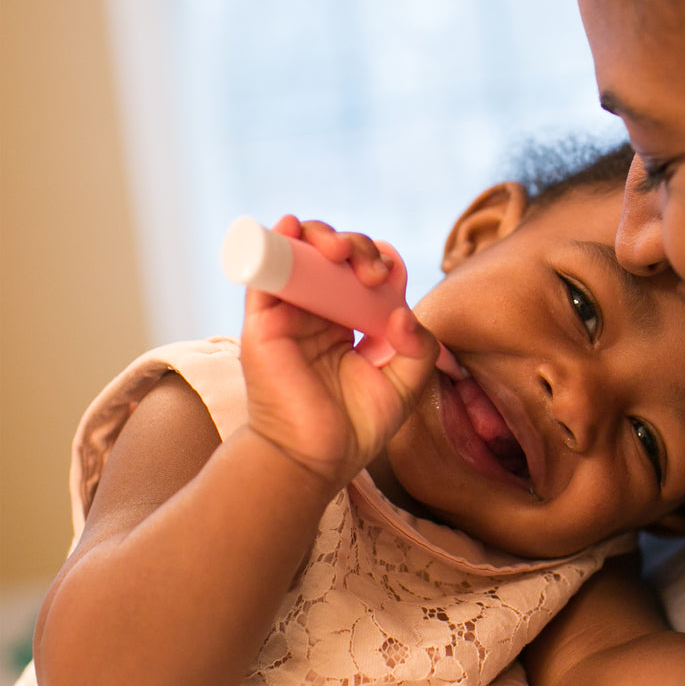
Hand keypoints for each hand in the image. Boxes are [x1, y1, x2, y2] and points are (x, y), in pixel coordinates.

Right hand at [240, 215, 437, 487]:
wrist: (313, 459)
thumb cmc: (356, 428)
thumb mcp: (406, 385)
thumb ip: (420, 347)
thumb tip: (402, 311)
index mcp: (354, 323)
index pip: (366, 273)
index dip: (381, 260)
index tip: (392, 272)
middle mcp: (322, 313)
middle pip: (336, 257)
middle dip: (358, 249)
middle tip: (372, 273)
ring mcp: (292, 313)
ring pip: (303, 254)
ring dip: (324, 237)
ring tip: (342, 253)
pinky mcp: (263, 321)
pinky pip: (266, 272)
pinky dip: (277, 242)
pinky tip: (293, 226)